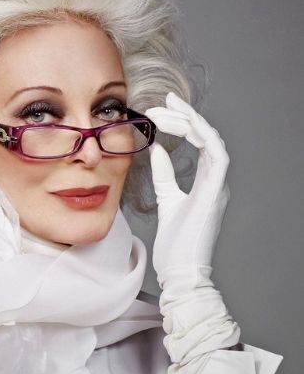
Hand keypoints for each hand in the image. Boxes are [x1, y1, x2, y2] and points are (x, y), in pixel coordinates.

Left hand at [145, 92, 230, 287]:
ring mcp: (217, 187)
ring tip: (167, 109)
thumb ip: (164, 175)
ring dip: (191, 121)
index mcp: (205, 182)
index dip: (184, 122)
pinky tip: (182, 127)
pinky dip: (203, 138)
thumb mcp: (165, 200)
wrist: (180, 273)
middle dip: (185, 115)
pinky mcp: (214, 194)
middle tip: (162, 101)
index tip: (163, 107)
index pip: (199, 142)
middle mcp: (215, 181)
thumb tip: (156, 149)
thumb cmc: (175, 244)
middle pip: (206, 136)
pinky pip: (217, 157)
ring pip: (213, 141)